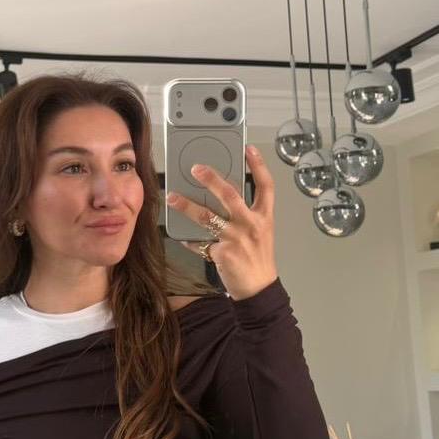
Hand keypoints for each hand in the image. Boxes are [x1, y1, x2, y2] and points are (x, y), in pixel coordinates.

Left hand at [165, 145, 277, 300]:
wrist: (258, 289)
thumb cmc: (258, 259)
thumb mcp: (260, 232)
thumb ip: (247, 214)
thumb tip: (224, 195)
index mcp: (264, 217)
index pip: (266, 186)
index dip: (259, 165)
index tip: (249, 149)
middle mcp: (251, 225)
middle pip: (230, 194)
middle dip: (211, 179)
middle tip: (195, 169)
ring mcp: (236, 239)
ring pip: (207, 216)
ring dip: (186, 205)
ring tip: (172, 197)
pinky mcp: (222, 253)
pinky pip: (200, 242)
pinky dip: (189, 239)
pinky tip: (181, 236)